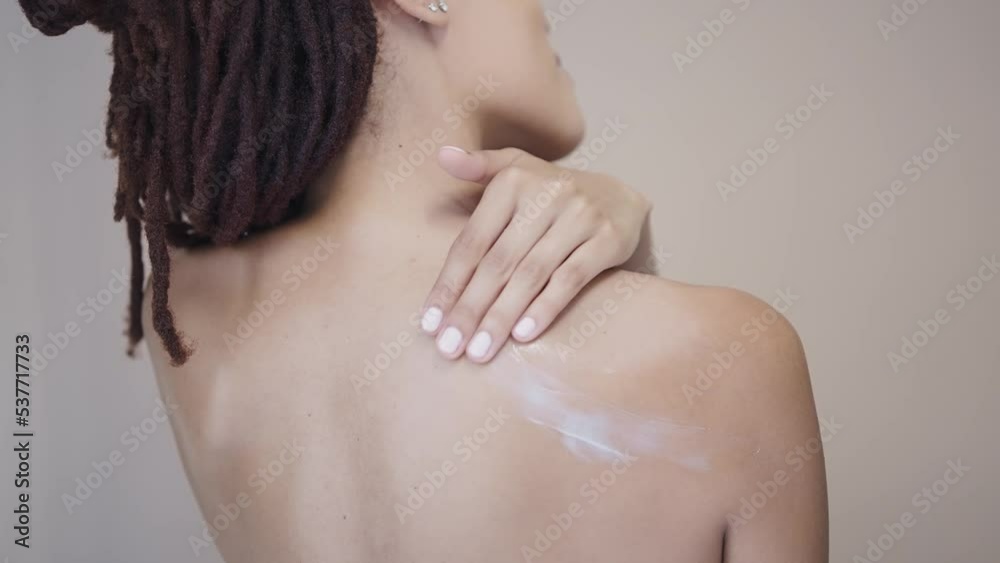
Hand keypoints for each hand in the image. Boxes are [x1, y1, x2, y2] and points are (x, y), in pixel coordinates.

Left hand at [420, 145, 650, 361]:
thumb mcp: (516, 168)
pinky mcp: (608, 239)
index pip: (472, 241)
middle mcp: (546, 195)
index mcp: (513, 181)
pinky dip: (546, 307)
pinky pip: (571, 278)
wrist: (620, 196)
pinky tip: (523, 334)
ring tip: (479, 351)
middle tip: (449, 347)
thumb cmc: (551, 192)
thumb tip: (441, 156)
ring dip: (501, 317)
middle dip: (470, 309)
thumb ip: (478, 167)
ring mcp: (579, 217)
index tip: (429, 323)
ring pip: (531, 275)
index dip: (449, 284)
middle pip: (498, 263)